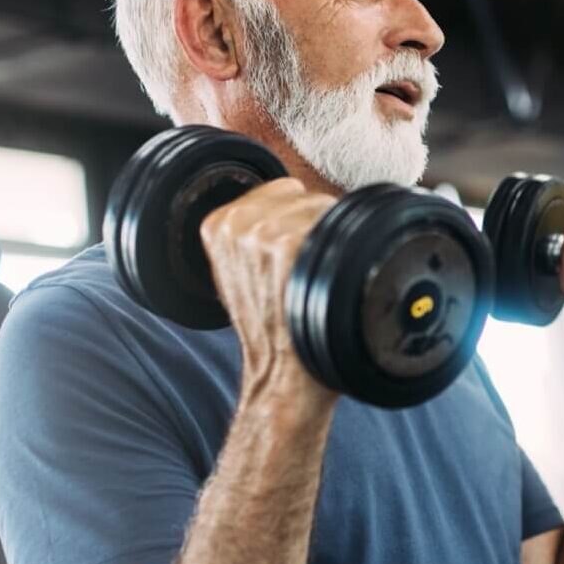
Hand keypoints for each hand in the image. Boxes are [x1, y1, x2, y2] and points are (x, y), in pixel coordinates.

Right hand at [199, 178, 338, 399]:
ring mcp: (262, 233)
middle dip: (315, 226)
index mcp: (218, 224)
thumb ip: (253, 234)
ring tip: (319, 279)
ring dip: (333, 239)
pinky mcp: (290, 245)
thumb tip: (293, 203)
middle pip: (305, 196)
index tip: (295, 257)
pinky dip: (345, 251)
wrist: (281, 373)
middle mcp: (236, 223)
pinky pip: (335, 226)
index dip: (298, 220)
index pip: (282, 191)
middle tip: (310, 273)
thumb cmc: (270, 328)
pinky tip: (330, 280)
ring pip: (324, 208)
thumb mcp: (240, 274)